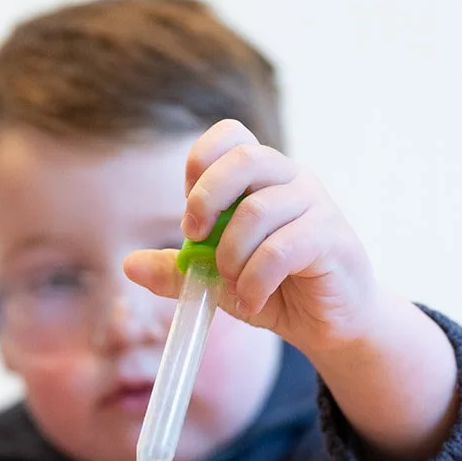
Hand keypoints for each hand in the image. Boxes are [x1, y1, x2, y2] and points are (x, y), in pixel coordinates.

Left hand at [126, 118, 458, 460]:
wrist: (332, 324)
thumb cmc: (277, 290)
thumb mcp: (218, 280)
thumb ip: (178, 270)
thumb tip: (129, 264)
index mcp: (262, 176)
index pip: (230, 136)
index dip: (200, 163)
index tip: (190, 214)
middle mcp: (291, 178)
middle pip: (245, 157)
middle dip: (207, 198)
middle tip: (196, 238)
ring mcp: (316, 204)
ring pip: (259, 209)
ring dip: (231, 253)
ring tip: (232, 284)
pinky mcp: (332, 237)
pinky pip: (282, 248)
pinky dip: (255, 280)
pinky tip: (252, 300)